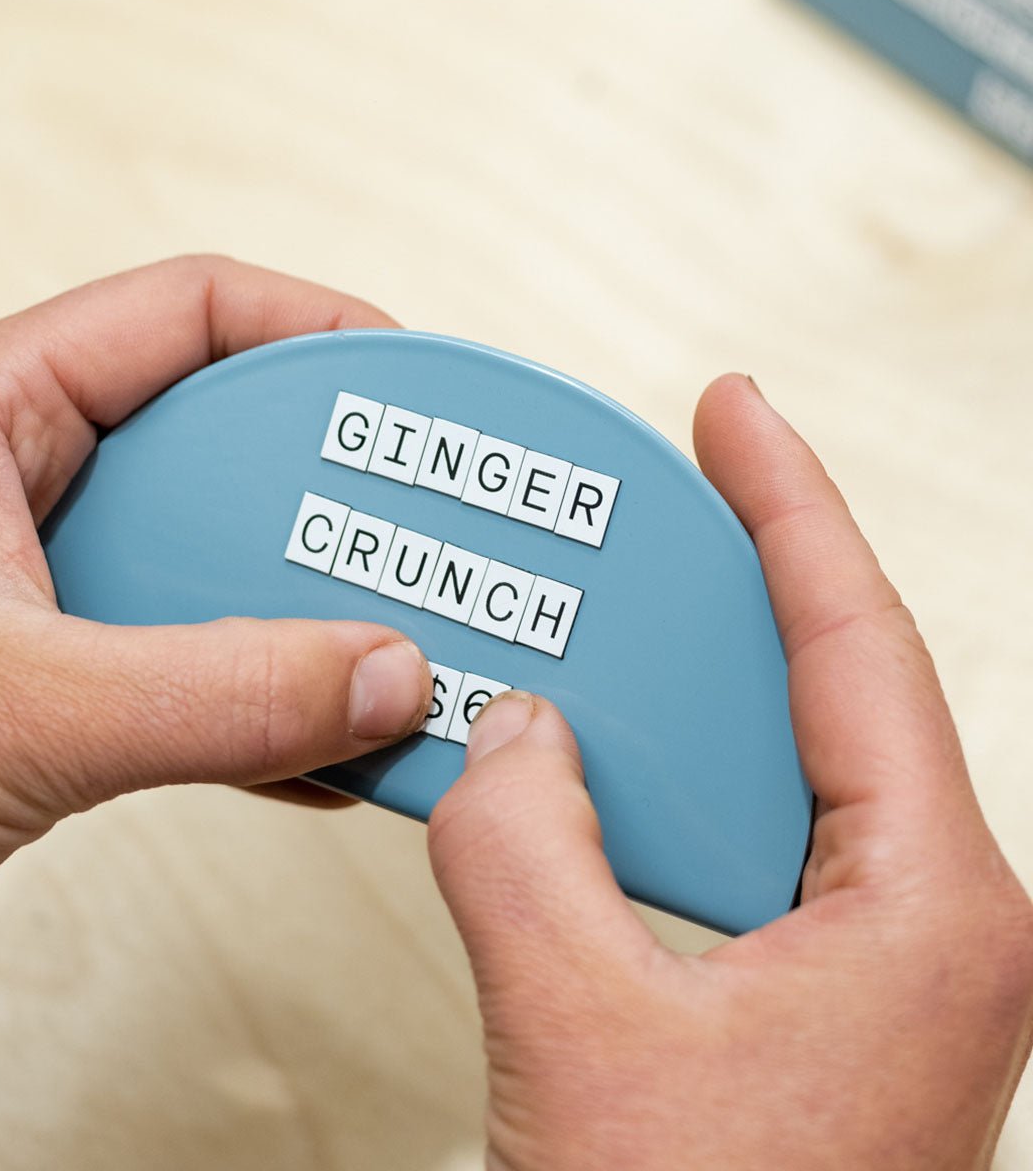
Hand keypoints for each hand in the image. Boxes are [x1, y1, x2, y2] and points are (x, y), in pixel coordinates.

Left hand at [0, 255, 430, 999]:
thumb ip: (215, 695)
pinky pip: (195, 654)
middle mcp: (15, 479)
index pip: (186, 311)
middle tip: (420, 524)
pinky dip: (266, 693)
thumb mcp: (20, 717)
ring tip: (391, 633)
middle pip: (220, 437)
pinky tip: (324, 738)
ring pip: (215, 555)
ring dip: (306, 601)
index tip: (408, 382)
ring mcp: (40, 579)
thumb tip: (379, 674)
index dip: (314, 332)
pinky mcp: (57, 671)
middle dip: (329, 487)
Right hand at [429, 376, 1032, 1169]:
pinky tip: (590, 773)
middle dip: (725, 587)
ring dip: (674, 703)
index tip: (737, 410)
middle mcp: (932, 917)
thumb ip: (525, 848)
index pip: (855, 643)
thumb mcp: (580, 1034)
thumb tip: (510, 734)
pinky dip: (656, 789)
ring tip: (599, 632)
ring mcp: (877, 955)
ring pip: (768, 768)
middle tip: (656, 497)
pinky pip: (732, 837)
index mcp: (935, 908)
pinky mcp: (814, 988)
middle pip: (817, 690)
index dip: (788, 504)